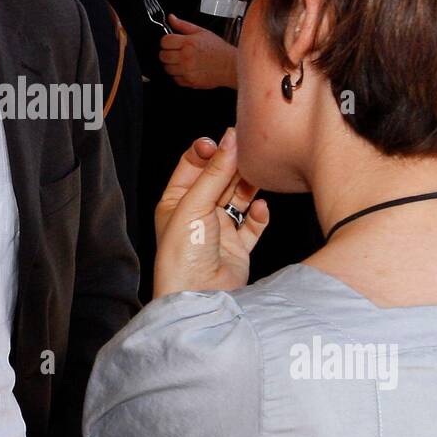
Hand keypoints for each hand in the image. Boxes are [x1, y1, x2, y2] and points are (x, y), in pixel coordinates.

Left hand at [152, 128, 268, 297]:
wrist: (197, 297)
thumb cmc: (181, 256)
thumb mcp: (194, 204)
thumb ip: (215, 172)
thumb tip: (229, 140)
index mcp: (176, 201)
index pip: (193, 165)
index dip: (209, 150)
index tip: (226, 138)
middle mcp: (196, 213)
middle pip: (218, 178)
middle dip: (233, 164)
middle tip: (250, 148)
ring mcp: (218, 230)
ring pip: (238, 198)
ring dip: (248, 185)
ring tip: (259, 173)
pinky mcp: (238, 247)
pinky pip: (252, 225)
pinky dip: (259, 215)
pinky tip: (260, 207)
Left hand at [158, 14, 236, 88]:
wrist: (231, 66)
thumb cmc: (218, 49)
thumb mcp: (202, 32)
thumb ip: (183, 25)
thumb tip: (171, 18)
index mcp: (188, 43)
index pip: (165, 41)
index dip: (167, 41)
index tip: (171, 42)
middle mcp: (186, 57)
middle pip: (163, 56)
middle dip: (167, 52)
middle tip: (176, 52)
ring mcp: (187, 71)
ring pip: (167, 68)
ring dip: (172, 64)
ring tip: (182, 61)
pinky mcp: (189, 81)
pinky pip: (175, 79)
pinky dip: (178, 75)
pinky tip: (187, 69)